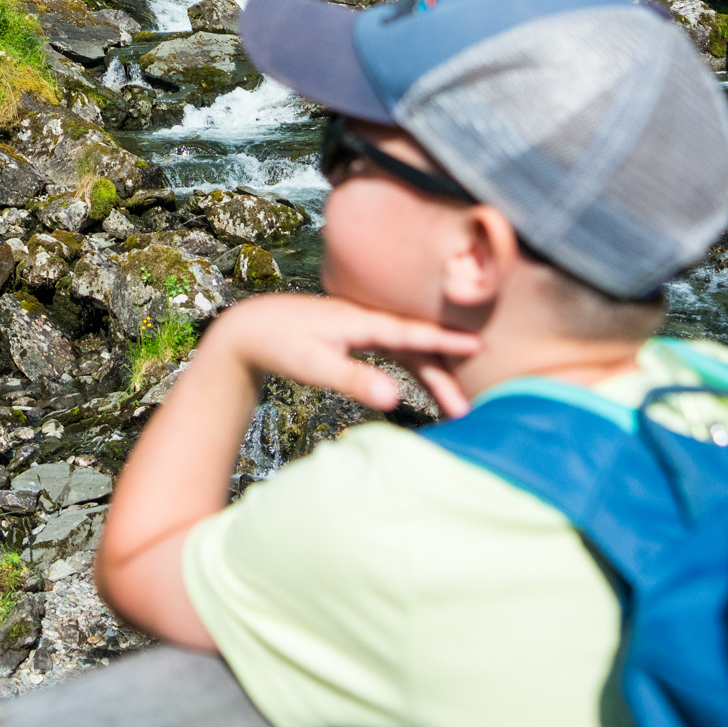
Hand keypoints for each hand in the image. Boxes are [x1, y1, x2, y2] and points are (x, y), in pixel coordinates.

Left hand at [200, 293, 480, 419]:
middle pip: (415, 346)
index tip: (479, 345)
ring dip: (430, 374)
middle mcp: (366, 319)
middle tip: (466, 408)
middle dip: (443, 375)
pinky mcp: (353, 335)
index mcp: (361, 322)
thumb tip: (395, 399)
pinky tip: (423, 384)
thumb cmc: (279, 344)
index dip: (446, 341)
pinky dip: (412, 365)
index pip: (412, 333)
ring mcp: (360, 326)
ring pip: (406, 349)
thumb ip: (354, 381)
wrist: (248, 327)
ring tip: (454, 406)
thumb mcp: (315, 366)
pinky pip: (393, 349)